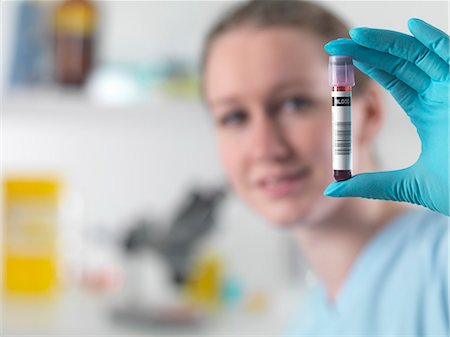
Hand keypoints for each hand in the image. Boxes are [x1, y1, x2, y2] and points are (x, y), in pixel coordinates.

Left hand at [323, 18, 448, 215]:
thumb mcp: (405, 185)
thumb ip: (370, 184)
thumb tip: (331, 190)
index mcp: (428, 112)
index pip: (394, 80)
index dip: (368, 66)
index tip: (340, 61)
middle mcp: (441, 95)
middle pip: (400, 64)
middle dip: (367, 52)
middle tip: (335, 47)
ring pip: (419, 56)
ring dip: (387, 43)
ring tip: (355, 37)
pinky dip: (435, 39)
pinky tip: (412, 26)